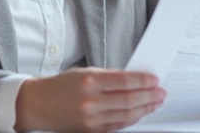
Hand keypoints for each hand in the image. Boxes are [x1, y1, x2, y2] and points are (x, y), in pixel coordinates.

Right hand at [15, 68, 165, 132]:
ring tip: (155, 102)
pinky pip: (118, 125)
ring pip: (127, 115)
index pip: (125, 81)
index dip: (144, 81)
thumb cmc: (61, 86)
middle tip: (161, 92)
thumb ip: (109, 77)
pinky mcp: (91, 130)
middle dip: (149, 96)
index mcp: (89, 81)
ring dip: (145, 108)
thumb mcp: (84, 72)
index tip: (154, 79)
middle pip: (129, 99)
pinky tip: (139, 112)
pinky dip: (132, 118)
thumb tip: (135, 80)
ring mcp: (92, 118)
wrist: (38, 104)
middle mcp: (91, 101)